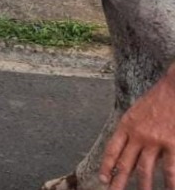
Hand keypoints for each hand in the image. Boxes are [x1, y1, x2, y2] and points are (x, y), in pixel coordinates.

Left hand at [100, 67, 174, 189]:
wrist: (173, 89)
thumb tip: (129, 151)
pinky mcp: (172, 144)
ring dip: (143, 185)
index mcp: (126, 126)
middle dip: (118, 181)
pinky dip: (169, 182)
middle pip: (125, 163)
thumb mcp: (135, 112)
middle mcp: (138, 135)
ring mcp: (155, 141)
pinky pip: (170, 168)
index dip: (107, 166)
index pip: (112, 150)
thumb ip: (130, 131)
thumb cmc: (156, 100)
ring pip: (145, 169)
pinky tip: (168, 189)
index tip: (103, 179)